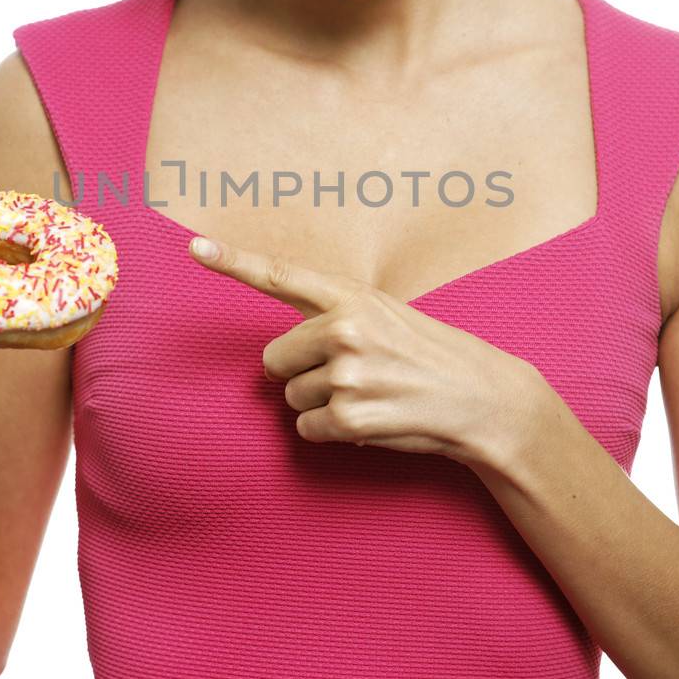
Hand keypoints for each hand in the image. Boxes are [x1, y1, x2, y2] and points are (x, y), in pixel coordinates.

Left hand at [188, 235, 542, 467]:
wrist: (483, 398)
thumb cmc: (429, 356)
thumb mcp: (386, 316)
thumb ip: (333, 318)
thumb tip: (280, 351)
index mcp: (352, 297)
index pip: (281, 275)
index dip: (233, 261)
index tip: (196, 246)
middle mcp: (345, 328)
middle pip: (274, 359)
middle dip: (300, 374)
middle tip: (350, 376)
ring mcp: (347, 372)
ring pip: (292, 398)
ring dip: (323, 405)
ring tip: (371, 396)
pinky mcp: (350, 413)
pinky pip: (309, 428)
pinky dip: (333, 432)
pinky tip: (370, 420)